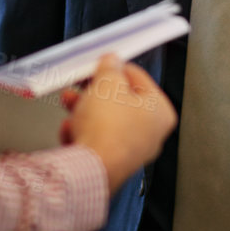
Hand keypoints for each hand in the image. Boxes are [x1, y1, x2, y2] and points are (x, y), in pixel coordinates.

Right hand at [60, 54, 175, 192]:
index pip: (139, 79)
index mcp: (160, 112)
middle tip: (82, 82)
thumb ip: (110, 68)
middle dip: (95, 90)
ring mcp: (130, 151)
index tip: (101, 63)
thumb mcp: (108, 83)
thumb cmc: (108, 129)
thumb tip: (111, 62)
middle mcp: (150, 134)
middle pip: (120, 101)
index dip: (116, 67)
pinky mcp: (111, 163)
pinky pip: (95, 140)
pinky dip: (81, 132)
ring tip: (69, 102)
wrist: (91, 169)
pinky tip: (71, 128)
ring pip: (104, 121)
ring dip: (83, 109)